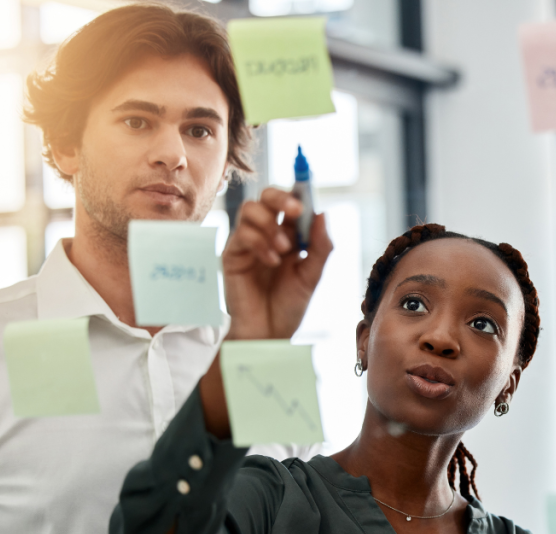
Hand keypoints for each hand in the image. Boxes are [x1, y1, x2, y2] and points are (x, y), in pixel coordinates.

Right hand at [221, 187, 332, 340]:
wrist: (269, 334)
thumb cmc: (289, 306)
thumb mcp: (312, 276)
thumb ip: (320, 246)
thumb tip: (322, 213)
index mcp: (289, 233)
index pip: (291, 201)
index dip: (298, 188)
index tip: (307, 178)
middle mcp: (267, 232)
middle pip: (266, 195)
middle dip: (281, 197)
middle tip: (295, 211)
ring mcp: (248, 242)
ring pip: (250, 209)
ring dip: (270, 225)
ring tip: (285, 250)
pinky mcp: (232, 255)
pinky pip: (242, 235)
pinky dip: (260, 244)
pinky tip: (272, 262)